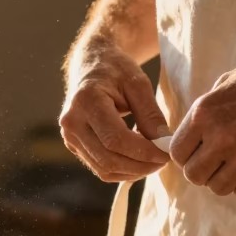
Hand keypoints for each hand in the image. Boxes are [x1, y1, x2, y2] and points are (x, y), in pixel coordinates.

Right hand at [60, 43, 170, 181]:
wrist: (91, 63)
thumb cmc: (116, 69)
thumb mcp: (138, 82)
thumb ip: (150, 113)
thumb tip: (163, 143)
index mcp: (86, 101)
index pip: (115, 139)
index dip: (143, 152)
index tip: (166, 153)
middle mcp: (72, 122)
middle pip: (108, 159)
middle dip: (140, 166)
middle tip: (164, 161)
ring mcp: (70, 136)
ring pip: (104, 169)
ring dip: (133, 172)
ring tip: (154, 161)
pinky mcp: (74, 145)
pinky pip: (100, 168)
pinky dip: (122, 170)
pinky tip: (139, 161)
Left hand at [169, 48, 235, 198]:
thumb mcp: (227, 82)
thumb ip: (207, 111)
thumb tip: (193, 133)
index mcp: (205, 113)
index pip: (177, 152)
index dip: (185, 155)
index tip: (196, 153)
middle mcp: (222, 137)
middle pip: (194, 175)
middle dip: (202, 171)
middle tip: (215, 163)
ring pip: (219, 188)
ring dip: (224, 180)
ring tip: (235, 166)